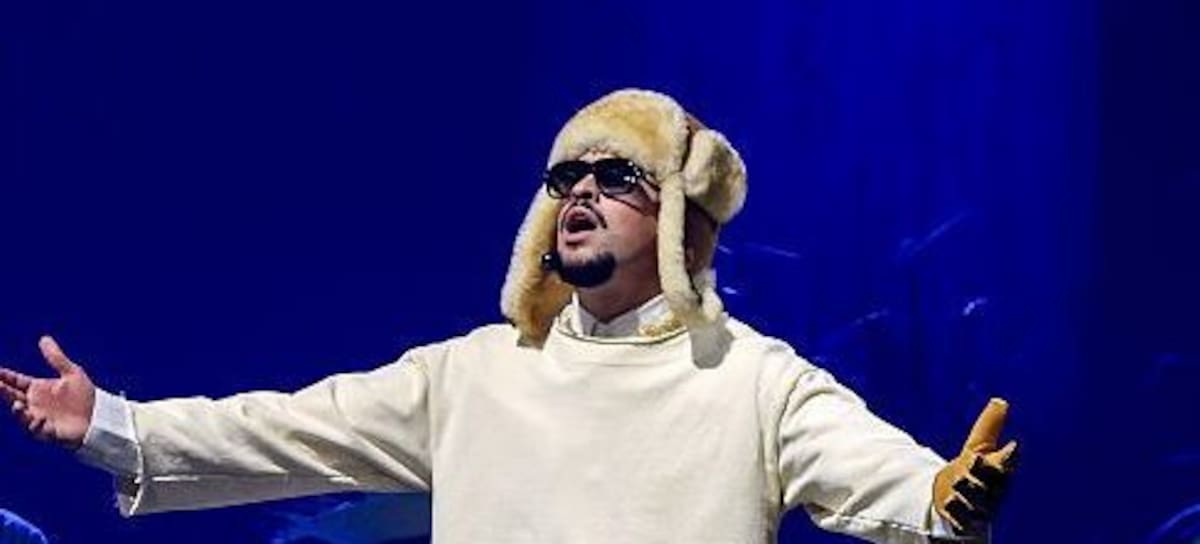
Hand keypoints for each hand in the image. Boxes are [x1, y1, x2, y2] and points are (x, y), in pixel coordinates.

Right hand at [0, 336, 96, 448]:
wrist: (99, 415)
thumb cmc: (84, 396)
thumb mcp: (72, 373)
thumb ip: (56, 358)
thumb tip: (43, 338)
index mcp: (38, 389)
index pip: (15, 381)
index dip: (4, 376)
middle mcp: (34, 404)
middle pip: (12, 397)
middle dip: (2, 391)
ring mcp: (39, 418)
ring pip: (22, 416)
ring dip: (18, 411)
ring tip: (17, 404)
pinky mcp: (49, 431)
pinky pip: (39, 430)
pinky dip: (37, 425)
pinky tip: (39, 419)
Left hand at [933, 398, 1017, 533]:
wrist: (959, 505)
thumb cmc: (975, 473)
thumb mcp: (979, 448)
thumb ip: (989, 427)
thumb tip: (1000, 400)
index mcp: (999, 473)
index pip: (1006, 465)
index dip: (1008, 457)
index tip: (1011, 446)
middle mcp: (992, 493)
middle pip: (991, 483)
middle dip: (985, 473)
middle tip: (975, 460)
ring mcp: (978, 509)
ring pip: (976, 502)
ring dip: (968, 492)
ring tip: (960, 481)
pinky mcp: (963, 522)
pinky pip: (961, 519)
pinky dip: (956, 513)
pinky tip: (949, 503)